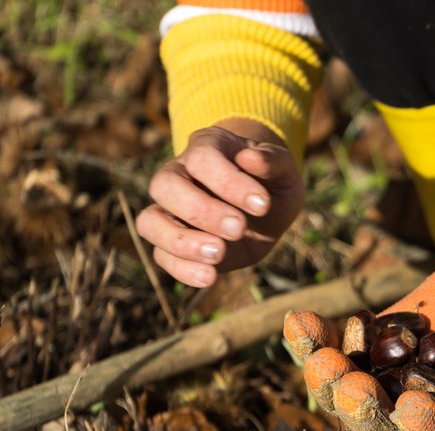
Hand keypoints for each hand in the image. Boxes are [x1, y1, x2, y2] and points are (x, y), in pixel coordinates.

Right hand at [136, 118, 303, 286]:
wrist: (266, 208)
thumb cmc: (271, 182)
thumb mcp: (284, 169)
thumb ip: (273, 160)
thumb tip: (251, 158)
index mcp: (206, 149)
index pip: (203, 159)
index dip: (229, 182)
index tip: (263, 205)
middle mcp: (178, 176)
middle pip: (165, 187)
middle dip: (202, 211)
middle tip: (239, 228)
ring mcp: (170, 211)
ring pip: (150, 222)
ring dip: (182, 242)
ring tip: (219, 254)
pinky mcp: (174, 244)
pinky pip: (162, 256)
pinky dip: (182, 269)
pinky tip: (210, 276)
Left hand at [283, 263, 434, 430]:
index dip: (423, 428)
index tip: (412, 406)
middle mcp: (416, 417)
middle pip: (378, 426)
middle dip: (359, 408)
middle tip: (350, 385)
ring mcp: (386, 386)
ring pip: (345, 396)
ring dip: (327, 379)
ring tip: (318, 353)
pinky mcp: (366, 354)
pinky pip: (334, 354)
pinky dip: (315, 341)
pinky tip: (301, 320)